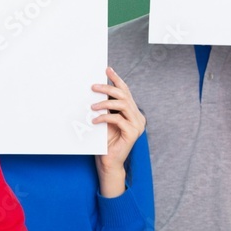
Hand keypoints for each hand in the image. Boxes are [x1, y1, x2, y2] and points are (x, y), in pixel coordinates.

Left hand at [91, 67, 145, 196]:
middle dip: (108, 88)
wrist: (108, 161)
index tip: (107, 69)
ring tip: (92, 106)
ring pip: (122, 105)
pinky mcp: (132, 133)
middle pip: (124, 95)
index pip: (125, 91)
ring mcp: (137, 125)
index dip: (117, 79)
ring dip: (105, 103)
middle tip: (93, 86)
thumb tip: (95, 91)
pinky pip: (118, 119)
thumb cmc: (104, 141)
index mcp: (132, 112)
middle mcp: (137, 117)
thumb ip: (105, 108)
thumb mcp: (104, 120)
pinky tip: (95, 120)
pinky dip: (105, 117)